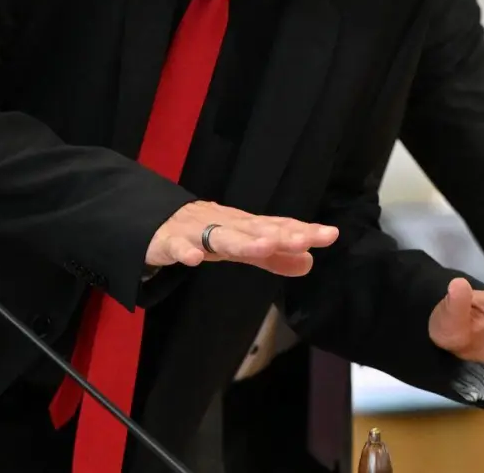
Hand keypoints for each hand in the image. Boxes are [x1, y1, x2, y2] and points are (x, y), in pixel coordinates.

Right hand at [145, 200, 338, 275]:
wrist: (153, 220)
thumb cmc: (203, 233)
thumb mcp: (240, 247)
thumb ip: (273, 257)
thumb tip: (309, 263)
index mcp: (243, 226)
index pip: (276, 226)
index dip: (301, 230)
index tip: (329, 234)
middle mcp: (224, 224)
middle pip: (254, 229)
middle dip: (280, 234)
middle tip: (306, 239)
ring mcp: (195, 231)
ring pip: (220, 236)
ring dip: (242, 240)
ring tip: (266, 245)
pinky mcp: (168, 241)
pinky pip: (176, 246)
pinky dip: (184, 250)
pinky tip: (193, 259)